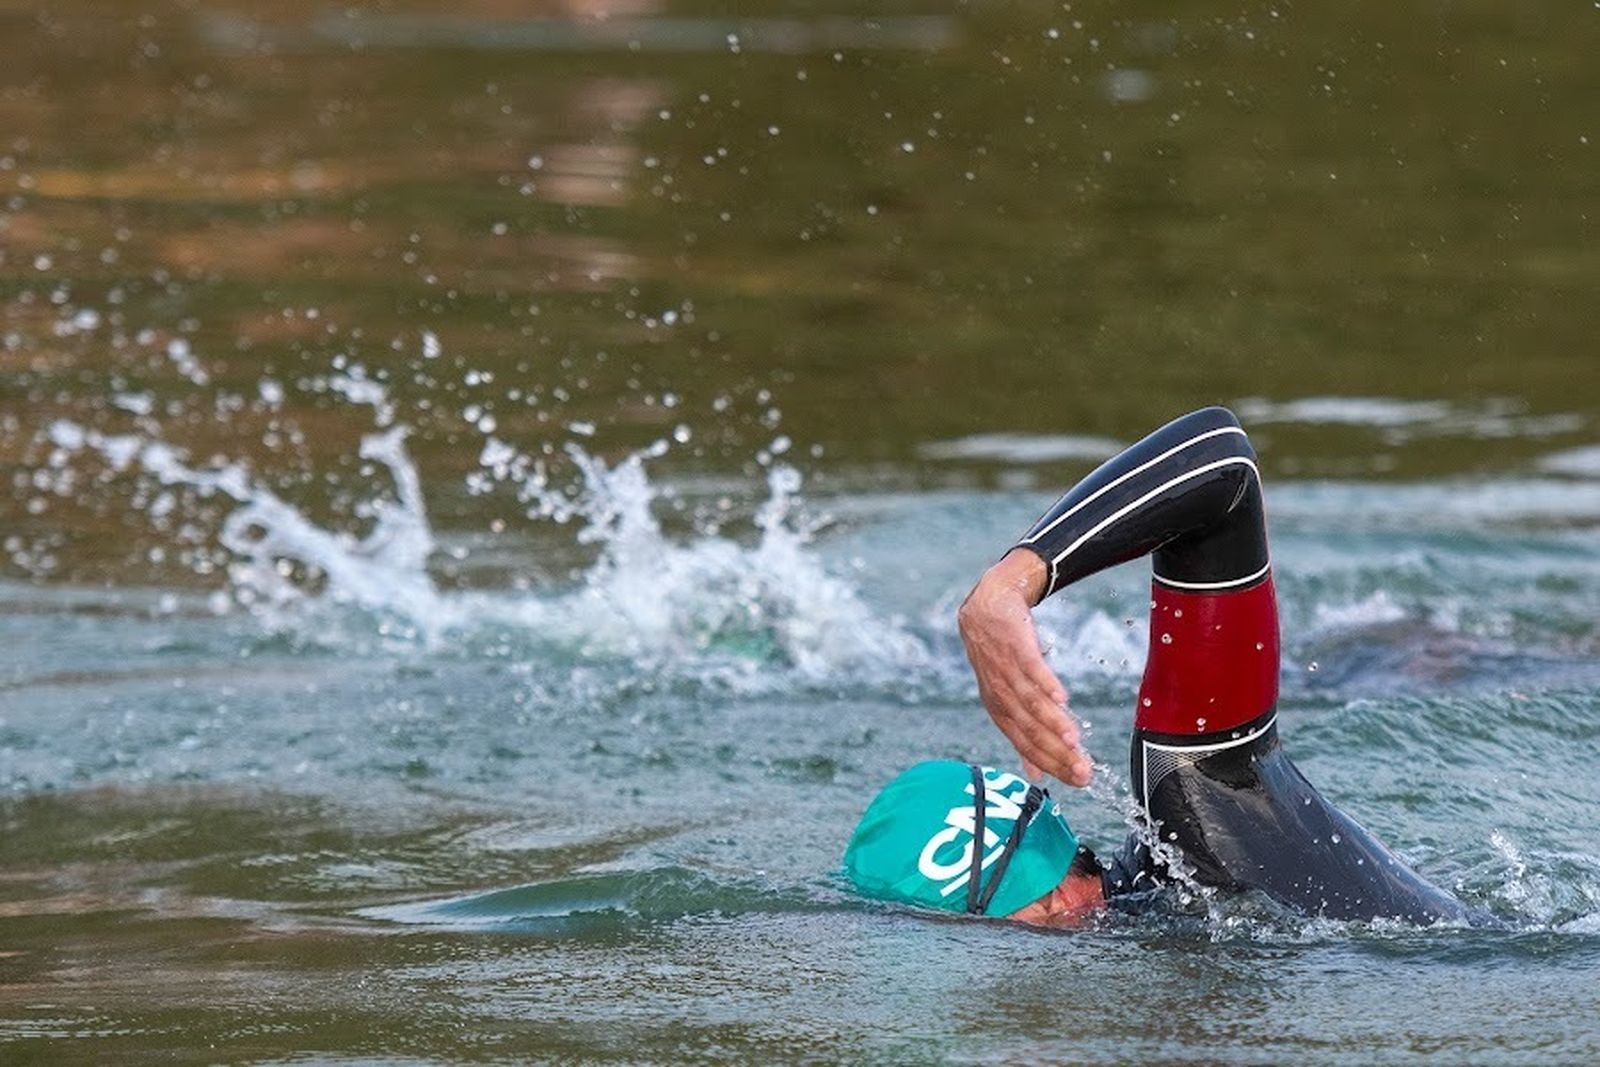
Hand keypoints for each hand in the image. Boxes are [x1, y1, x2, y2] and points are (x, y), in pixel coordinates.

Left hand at [957, 548, 1093, 786]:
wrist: (988, 607)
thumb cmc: (1000, 656)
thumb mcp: (1007, 696)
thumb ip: (1023, 734)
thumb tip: (1036, 774)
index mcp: (1001, 711)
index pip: (1026, 746)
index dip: (1052, 765)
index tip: (1079, 780)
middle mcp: (1001, 696)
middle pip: (1030, 731)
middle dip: (1058, 754)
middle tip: (1084, 772)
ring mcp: (1007, 671)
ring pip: (1031, 703)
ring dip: (1053, 723)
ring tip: (1074, 741)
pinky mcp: (1016, 647)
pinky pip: (1031, 669)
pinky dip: (1046, 684)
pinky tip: (1063, 699)